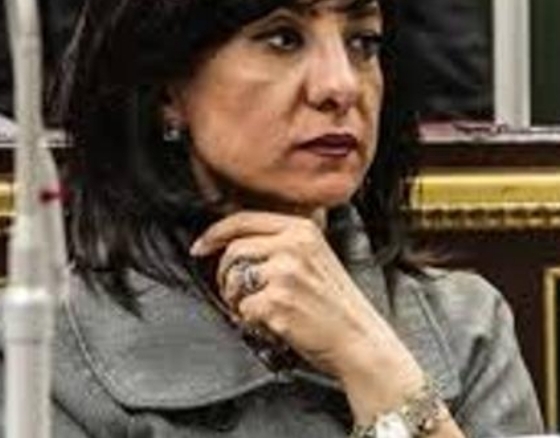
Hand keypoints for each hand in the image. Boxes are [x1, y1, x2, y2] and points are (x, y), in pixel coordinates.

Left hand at [191, 211, 426, 421]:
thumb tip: (231, 240)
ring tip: (255, 310)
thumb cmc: (335, 305)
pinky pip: (243, 308)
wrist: (359, 340)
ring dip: (235, 299)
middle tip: (233, 293)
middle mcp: (293, 245)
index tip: (200, 247)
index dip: (215, 233)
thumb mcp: (315, 257)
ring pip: (234, 279)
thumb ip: (280, 243)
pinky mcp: (277, 302)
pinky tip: (271, 324)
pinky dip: (250, 321)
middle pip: (233, 250)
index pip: (243, 219)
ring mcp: (285, 273)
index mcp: (302, 229)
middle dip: (224, 275)